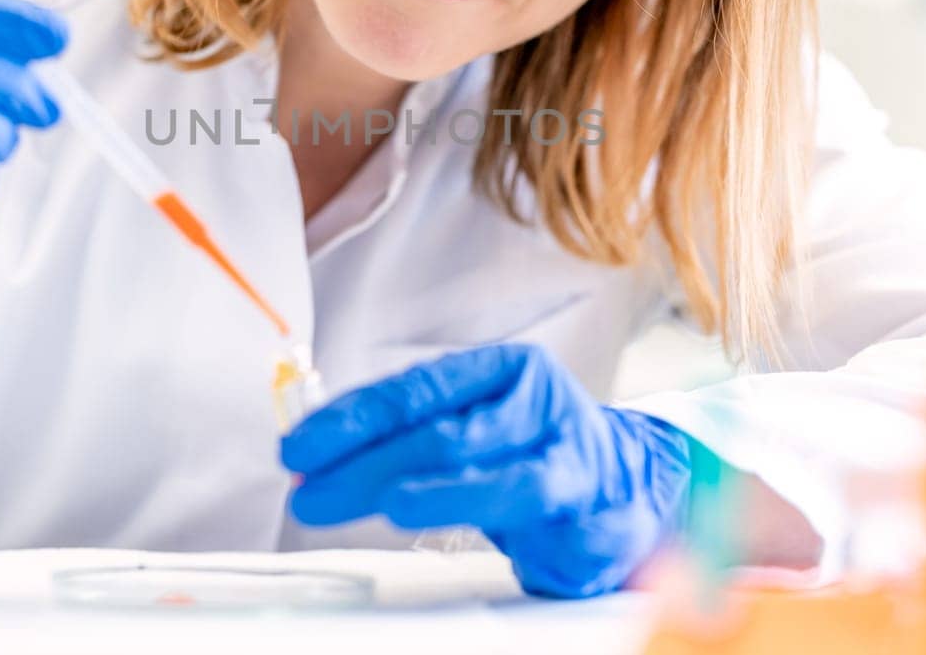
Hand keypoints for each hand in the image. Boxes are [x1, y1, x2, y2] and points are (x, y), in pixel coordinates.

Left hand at [280, 343, 692, 597]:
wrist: (627, 482)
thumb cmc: (526, 449)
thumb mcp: (466, 423)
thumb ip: (400, 435)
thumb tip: (310, 457)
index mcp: (502, 371)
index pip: (415, 392)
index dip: (352, 419)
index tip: (297, 448)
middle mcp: (540, 408)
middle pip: (448, 435)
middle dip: (370, 466)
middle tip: (312, 492)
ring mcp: (576, 463)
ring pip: (509, 482)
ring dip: (446, 493)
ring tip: (391, 504)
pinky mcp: (607, 520)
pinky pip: (566, 535)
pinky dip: (537, 547)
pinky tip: (510, 554)